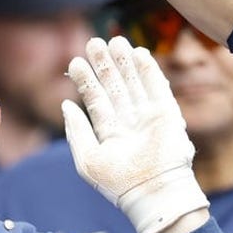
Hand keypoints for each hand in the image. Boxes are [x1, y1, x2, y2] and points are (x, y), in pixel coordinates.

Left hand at [62, 37, 208, 232]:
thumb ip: (76, 131)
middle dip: (104, 64)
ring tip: (114, 40)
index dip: (86, 80)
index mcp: (109, 133)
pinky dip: (149, 71)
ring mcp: (148, 118)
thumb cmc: (118, 183)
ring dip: (124, 62)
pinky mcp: (167, 115)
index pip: (95, 100)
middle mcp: (128, 123)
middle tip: (94, 42)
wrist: (152, 193)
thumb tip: (65, 105)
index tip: (76, 60)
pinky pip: (157, 88)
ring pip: (134, 83)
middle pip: (114, 87)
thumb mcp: (87, 159)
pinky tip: (138, 53)